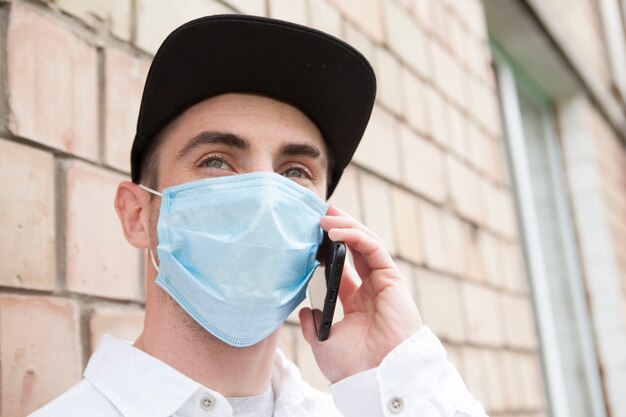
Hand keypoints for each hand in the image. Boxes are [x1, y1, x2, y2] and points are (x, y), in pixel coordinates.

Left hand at [299, 204, 422, 382]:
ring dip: (344, 226)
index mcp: (357, 304)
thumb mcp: (323, 342)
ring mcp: (382, 283)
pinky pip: (373, 249)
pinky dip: (354, 236)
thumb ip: (313, 323)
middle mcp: (371, 290)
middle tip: (318, 212)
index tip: (309, 235)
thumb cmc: (353, 366)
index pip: (342, 267)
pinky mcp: (392, 279)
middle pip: (354, 249)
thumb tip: (303, 310)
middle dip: (337, 228)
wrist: (374, 377)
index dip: (326, 249)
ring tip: (323, 216)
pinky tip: (335, 231)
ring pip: (364, 243)